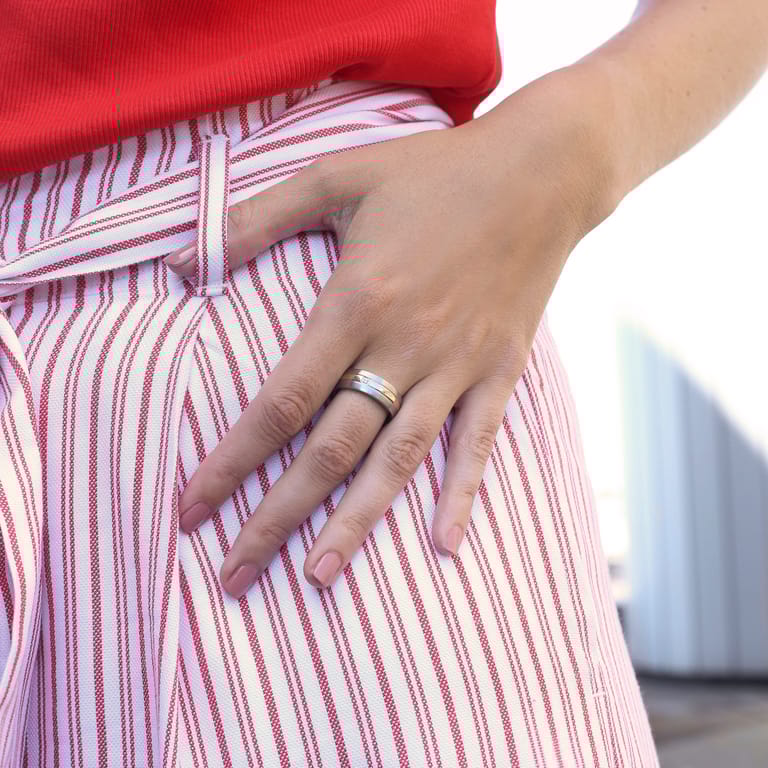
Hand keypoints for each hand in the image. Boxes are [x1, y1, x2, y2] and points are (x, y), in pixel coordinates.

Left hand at [168, 69, 617, 597]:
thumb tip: (180, 264)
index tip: (193, 509)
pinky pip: (478, 443)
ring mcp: (456, 366)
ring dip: (355, 523)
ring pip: (397, 461)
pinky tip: (443, 546)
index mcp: (357, 303)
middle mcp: (404, 347)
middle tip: (236, 574)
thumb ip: (255, 218)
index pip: (281, 403)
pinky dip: (461, 494)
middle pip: (330, 451)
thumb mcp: (337, 175)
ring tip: (317, 577)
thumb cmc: (435, 172)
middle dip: (277, 516)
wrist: (541, 173)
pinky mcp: (499, 371)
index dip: (231, 462)